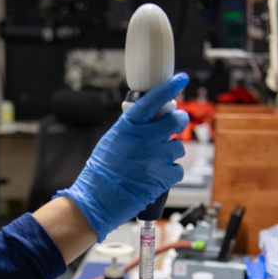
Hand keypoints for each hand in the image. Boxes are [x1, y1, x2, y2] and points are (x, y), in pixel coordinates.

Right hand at [57, 73, 189, 240]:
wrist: (97, 199)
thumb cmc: (101, 171)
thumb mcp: (112, 140)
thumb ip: (131, 128)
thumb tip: (149, 118)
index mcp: (129, 126)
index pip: (153, 100)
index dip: (169, 87)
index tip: (180, 79)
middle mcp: (145, 138)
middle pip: (176, 120)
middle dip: (179, 121)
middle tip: (175, 124)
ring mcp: (155, 157)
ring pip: (177, 147)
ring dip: (170, 153)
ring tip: (152, 162)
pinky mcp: (162, 177)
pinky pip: (177, 170)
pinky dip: (169, 174)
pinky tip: (155, 177)